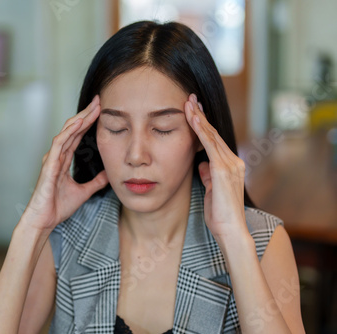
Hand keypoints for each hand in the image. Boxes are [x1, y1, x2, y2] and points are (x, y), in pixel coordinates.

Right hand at [21, 95, 108, 232]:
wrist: (44, 220)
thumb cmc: (58, 207)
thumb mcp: (84, 192)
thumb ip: (95, 182)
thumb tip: (109, 175)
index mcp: (63, 160)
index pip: (78, 135)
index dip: (88, 121)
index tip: (101, 110)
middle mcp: (57, 155)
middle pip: (73, 129)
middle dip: (86, 113)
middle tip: (99, 100)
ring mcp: (52, 158)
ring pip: (67, 132)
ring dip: (80, 118)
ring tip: (94, 107)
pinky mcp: (49, 165)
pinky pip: (59, 143)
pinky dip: (69, 132)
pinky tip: (79, 122)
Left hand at [184, 94, 247, 240]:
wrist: (230, 231)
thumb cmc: (219, 215)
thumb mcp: (210, 190)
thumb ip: (208, 175)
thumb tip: (201, 163)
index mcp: (230, 166)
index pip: (213, 141)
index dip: (202, 125)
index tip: (192, 111)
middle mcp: (233, 162)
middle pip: (213, 133)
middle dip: (200, 115)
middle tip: (190, 98)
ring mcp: (230, 164)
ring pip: (212, 135)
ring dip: (198, 118)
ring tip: (188, 102)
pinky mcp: (223, 170)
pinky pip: (210, 145)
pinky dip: (200, 130)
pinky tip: (192, 118)